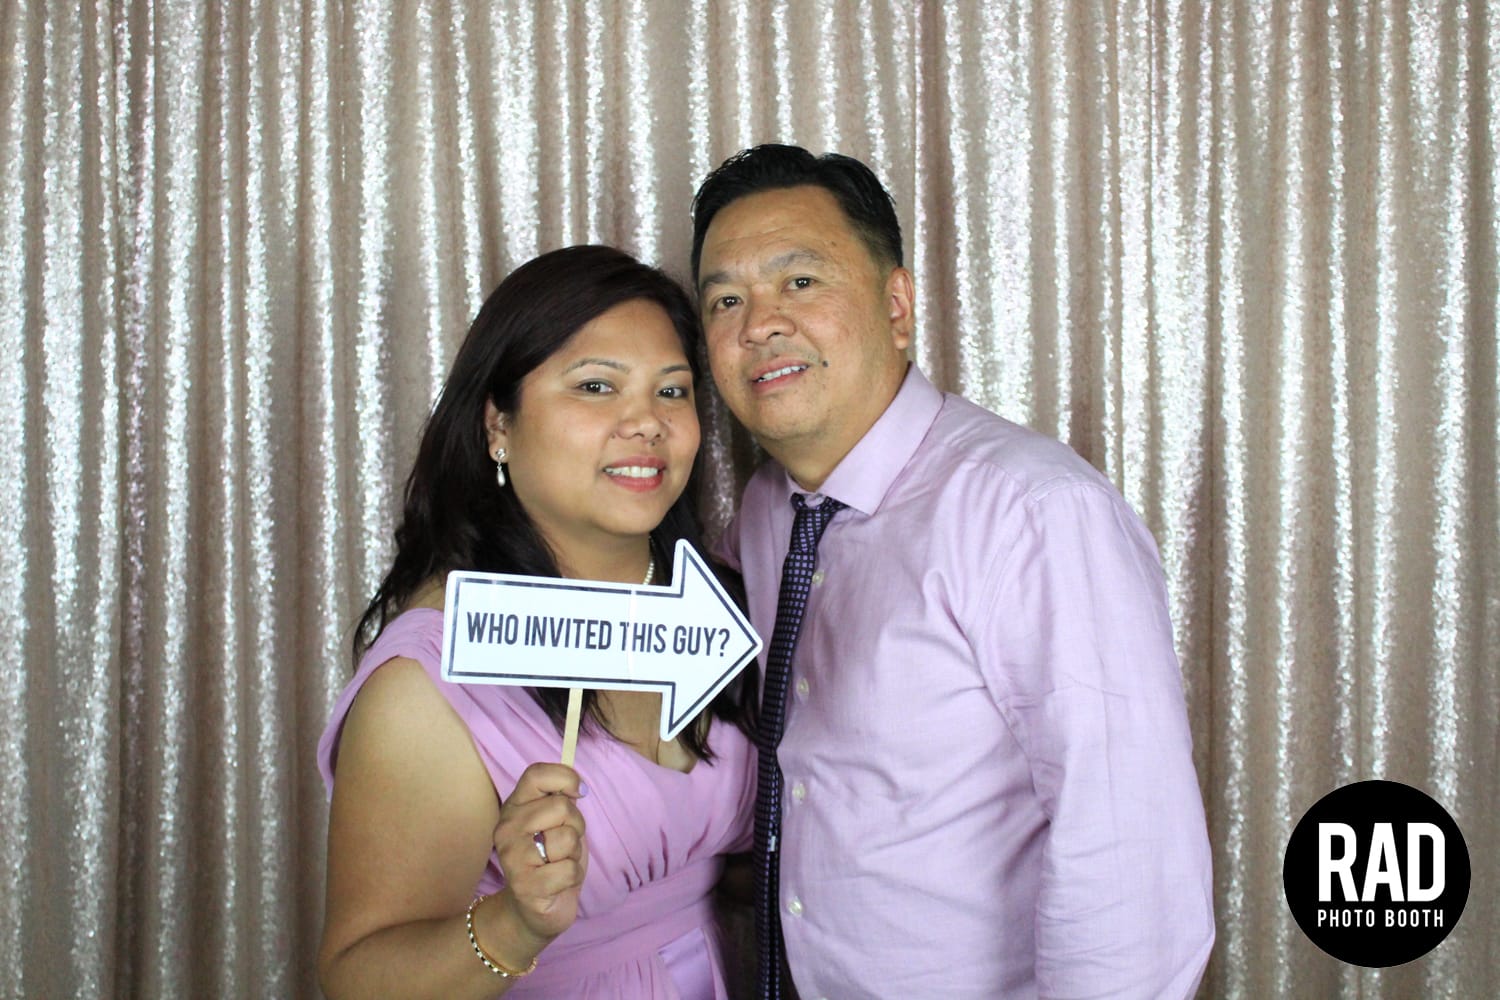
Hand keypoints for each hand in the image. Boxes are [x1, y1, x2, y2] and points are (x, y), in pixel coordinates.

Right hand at [491, 762, 588, 943]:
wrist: (533, 909)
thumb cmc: (551, 860)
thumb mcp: (557, 823)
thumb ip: (561, 799)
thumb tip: (578, 786)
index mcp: (514, 807)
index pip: (537, 774)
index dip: (566, 777)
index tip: (578, 793)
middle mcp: (506, 829)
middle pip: (561, 806)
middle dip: (576, 825)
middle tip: (564, 843)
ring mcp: (512, 857)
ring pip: (567, 838)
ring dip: (573, 854)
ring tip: (559, 863)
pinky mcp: (524, 886)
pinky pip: (568, 870)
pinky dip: (572, 877)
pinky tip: (558, 883)